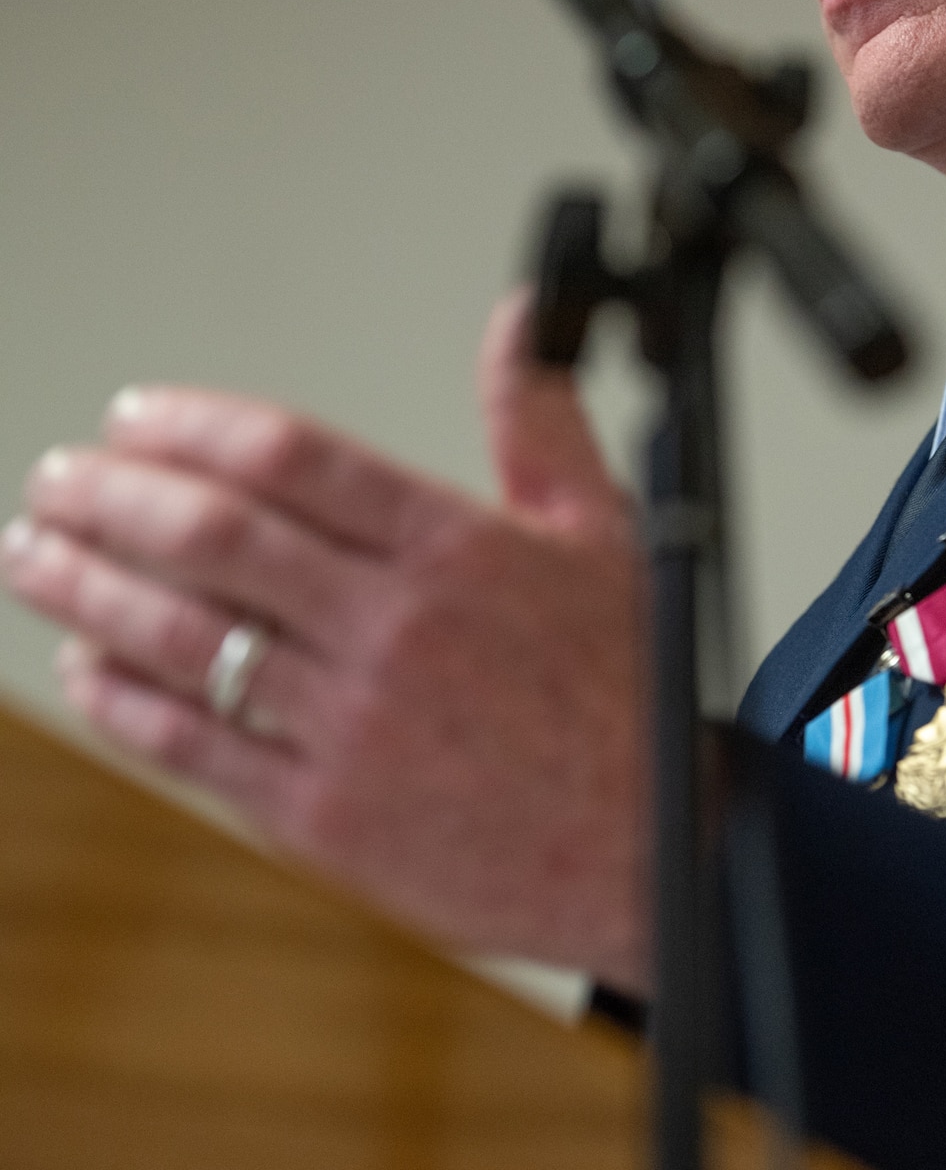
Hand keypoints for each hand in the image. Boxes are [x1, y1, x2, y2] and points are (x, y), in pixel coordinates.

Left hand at [0, 292, 648, 991]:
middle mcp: (395, 628)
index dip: (192, 426)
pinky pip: (196, 750)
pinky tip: (89, 671)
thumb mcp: (603, 532)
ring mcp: (354, 725)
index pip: (291, 456)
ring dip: (89, 589)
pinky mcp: (325, 819)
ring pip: (184, 638)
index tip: (135, 416)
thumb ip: (539, 419)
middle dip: (112, 497)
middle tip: (58, 477)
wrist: (659, 848)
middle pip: (215, 536)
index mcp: (457, 548)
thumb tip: (515, 320)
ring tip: (35, 554)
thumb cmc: (628, 694)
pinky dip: (126, 704)